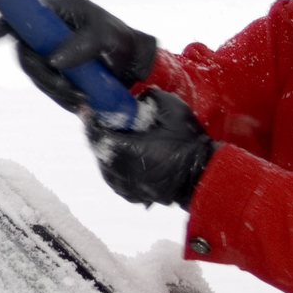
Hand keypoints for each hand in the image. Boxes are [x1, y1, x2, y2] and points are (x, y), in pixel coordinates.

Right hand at [0, 0, 157, 112]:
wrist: (136, 68)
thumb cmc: (121, 41)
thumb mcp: (107, 37)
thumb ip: (83, 44)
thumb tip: (54, 59)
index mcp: (57, 13)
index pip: (20, 15)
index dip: (0, 25)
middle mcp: (48, 33)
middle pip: (25, 53)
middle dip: (42, 74)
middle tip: (66, 86)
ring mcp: (51, 54)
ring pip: (36, 75)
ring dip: (56, 88)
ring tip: (83, 93)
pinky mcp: (56, 75)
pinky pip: (49, 88)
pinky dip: (63, 97)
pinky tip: (83, 98)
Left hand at [86, 89, 215, 208]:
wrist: (203, 174)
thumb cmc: (188, 143)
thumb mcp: (172, 109)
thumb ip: (149, 97)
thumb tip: (135, 97)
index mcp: (128, 151)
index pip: (97, 135)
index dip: (91, 121)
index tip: (88, 108)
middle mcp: (123, 173)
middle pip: (98, 151)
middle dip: (98, 134)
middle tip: (102, 119)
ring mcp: (127, 187)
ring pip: (104, 167)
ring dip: (106, 150)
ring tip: (113, 136)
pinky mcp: (133, 195)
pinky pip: (115, 178)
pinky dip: (115, 166)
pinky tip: (124, 155)